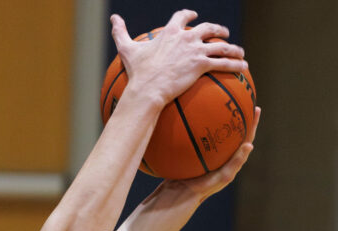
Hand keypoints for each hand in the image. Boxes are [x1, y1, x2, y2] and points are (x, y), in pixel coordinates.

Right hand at [112, 10, 247, 106]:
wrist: (148, 89)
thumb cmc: (137, 72)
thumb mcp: (127, 49)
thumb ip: (120, 32)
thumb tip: (113, 18)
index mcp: (170, 32)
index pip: (183, 17)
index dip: (189, 15)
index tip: (194, 16)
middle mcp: (186, 37)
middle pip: (209, 28)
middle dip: (218, 30)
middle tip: (223, 34)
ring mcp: (196, 50)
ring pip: (222, 46)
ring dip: (233, 48)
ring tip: (240, 53)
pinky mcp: (202, 65)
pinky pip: (224, 63)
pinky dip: (236, 64)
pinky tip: (244, 66)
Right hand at [170, 106, 260, 199]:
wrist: (179, 193)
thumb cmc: (203, 188)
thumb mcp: (223, 176)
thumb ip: (236, 162)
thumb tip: (250, 145)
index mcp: (232, 159)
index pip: (246, 137)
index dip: (253, 124)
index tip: (256, 109)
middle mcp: (222, 155)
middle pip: (233, 132)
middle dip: (238, 117)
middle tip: (239, 102)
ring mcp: (208, 154)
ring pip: (216, 133)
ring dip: (219, 120)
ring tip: (218, 106)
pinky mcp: (194, 154)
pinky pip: (199, 136)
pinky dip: (199, 127)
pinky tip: (192, 118)